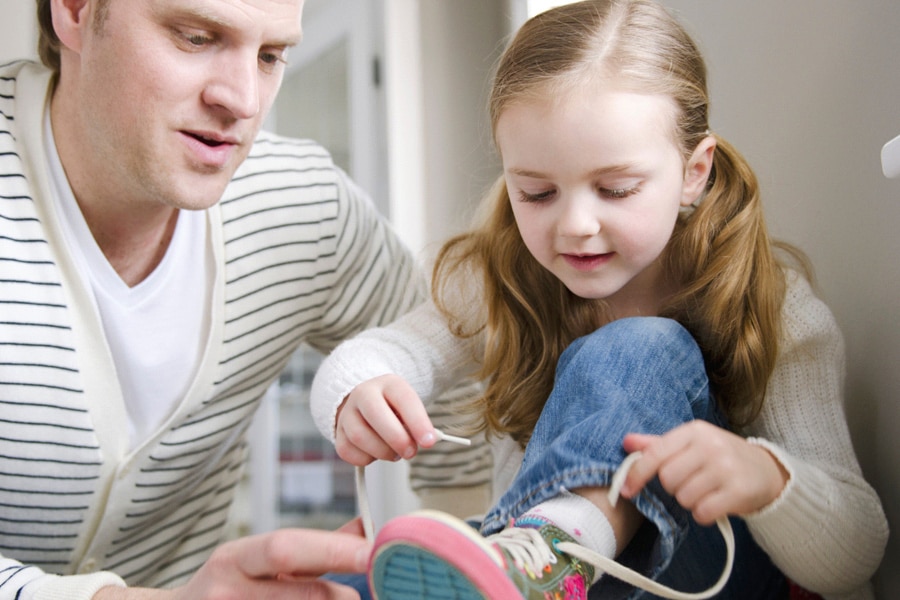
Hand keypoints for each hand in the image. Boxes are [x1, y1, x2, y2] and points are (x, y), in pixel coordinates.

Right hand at [94, 519, 370, 599]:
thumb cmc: (227, 594)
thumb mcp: (259, 563)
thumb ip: (313, 549)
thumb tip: (365, 530)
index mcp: (234, 560)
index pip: (286, 548)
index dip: (333, 549)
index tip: (373, 552)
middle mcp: (227, 593)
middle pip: (305, 595)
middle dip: (339, 595)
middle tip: (356, 593)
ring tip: (334, 598)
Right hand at [334, 374, 436, 465]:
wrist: (365, 401)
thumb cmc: (393, 407)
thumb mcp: (408, 407)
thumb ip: (418, 423)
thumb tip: (426, 440)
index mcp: (388, 384)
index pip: (404, 399)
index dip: (418, 422)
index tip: (429, 441)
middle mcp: (363, 394)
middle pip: (376, 414)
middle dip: (397, 439)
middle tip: (410, 452)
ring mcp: (347, 412)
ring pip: (359, 436)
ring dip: (382, 452)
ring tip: (394, 453)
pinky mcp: (338, 432)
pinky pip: (348, 452)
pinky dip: (365, 459)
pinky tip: (375, 452)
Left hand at [618, 421, 788, 525]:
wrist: (766, 471)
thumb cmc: (720, 457)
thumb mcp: (691, 444)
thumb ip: (658, 445)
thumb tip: (627, 441)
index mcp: (694, 431)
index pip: (655, 453)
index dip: (637, 474)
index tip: (626, 490)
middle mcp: (710, 445)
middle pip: (668, 479)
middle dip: (674, 488)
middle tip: (691, 483)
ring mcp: (726, 467)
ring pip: (684, 498)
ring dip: (690, 502)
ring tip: (706, 492)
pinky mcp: (739, 490)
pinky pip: (703, 512)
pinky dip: (704, 514)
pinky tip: (714, 504)